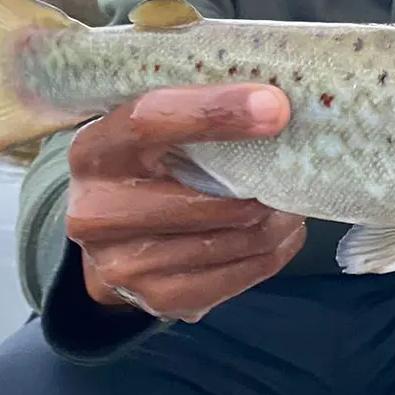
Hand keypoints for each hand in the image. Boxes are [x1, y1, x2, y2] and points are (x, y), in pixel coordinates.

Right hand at [64, 84, 304, 321]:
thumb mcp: (149, 130)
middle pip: (208, 200)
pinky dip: (273, 251)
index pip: (151, 120)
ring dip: (277, 221)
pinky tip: (279, 233)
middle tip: (299, 169)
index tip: (276, 107)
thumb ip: (194, 109)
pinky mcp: (158, 298)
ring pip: (233, 240)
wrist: (111, 238)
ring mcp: (123, 263)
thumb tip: (276, 96)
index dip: (216, 111)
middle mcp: (97, 211)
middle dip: (266, 186)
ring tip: (290, 201)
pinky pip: (240, 275)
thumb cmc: (148, 166)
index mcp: (95, 151)